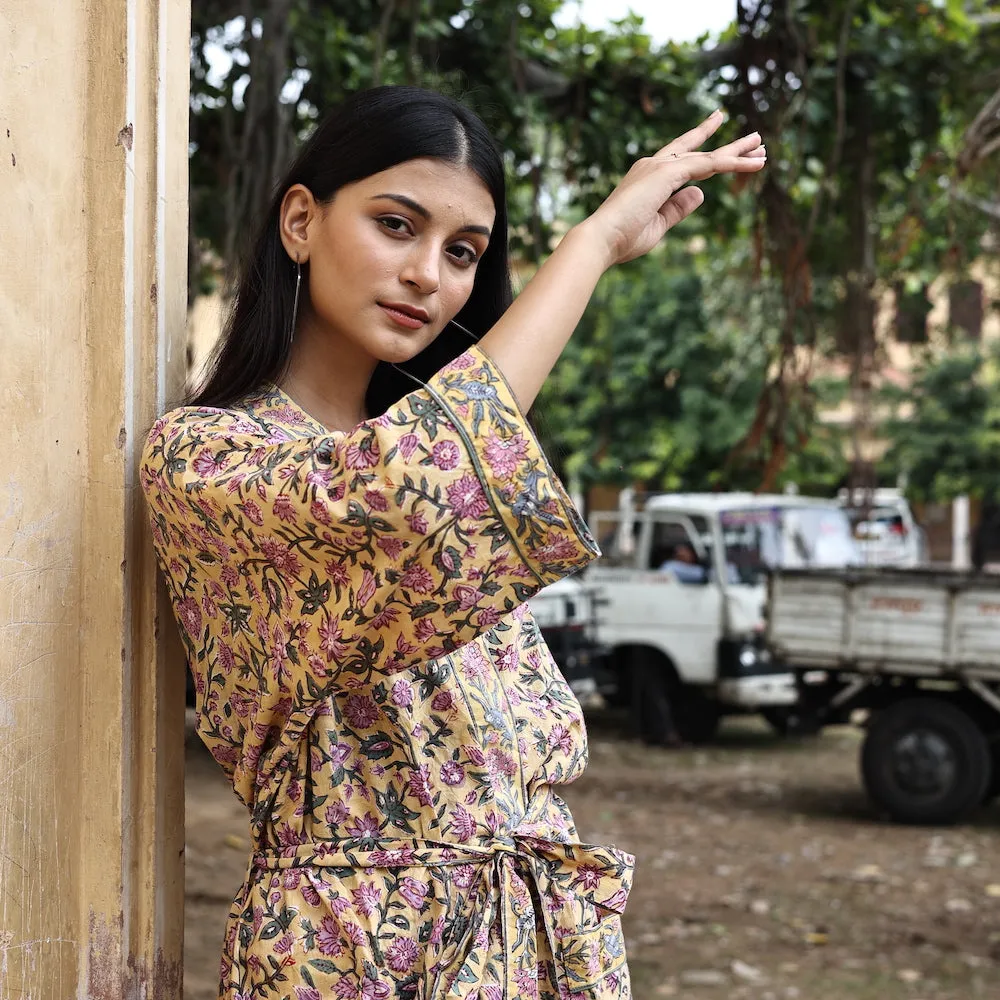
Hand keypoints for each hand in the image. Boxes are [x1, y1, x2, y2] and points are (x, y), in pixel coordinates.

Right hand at [580, 111, 765, 267]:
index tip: (716, 135)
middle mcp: (654, 165)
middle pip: (698, 149)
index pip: (681, 157)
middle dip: (726, 143)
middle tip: (753, 137)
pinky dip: (732, 163)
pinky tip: (754, 164)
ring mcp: (661, 166)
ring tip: (762, 146)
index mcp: (648, 177)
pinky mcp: (668, 172)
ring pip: (708, 155)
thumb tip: (701, 194)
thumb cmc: (623, 239)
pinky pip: (709, 164)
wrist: (601, 239)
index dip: (701, 146)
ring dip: (737, 151)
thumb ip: (679, 208)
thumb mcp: (659, 224)